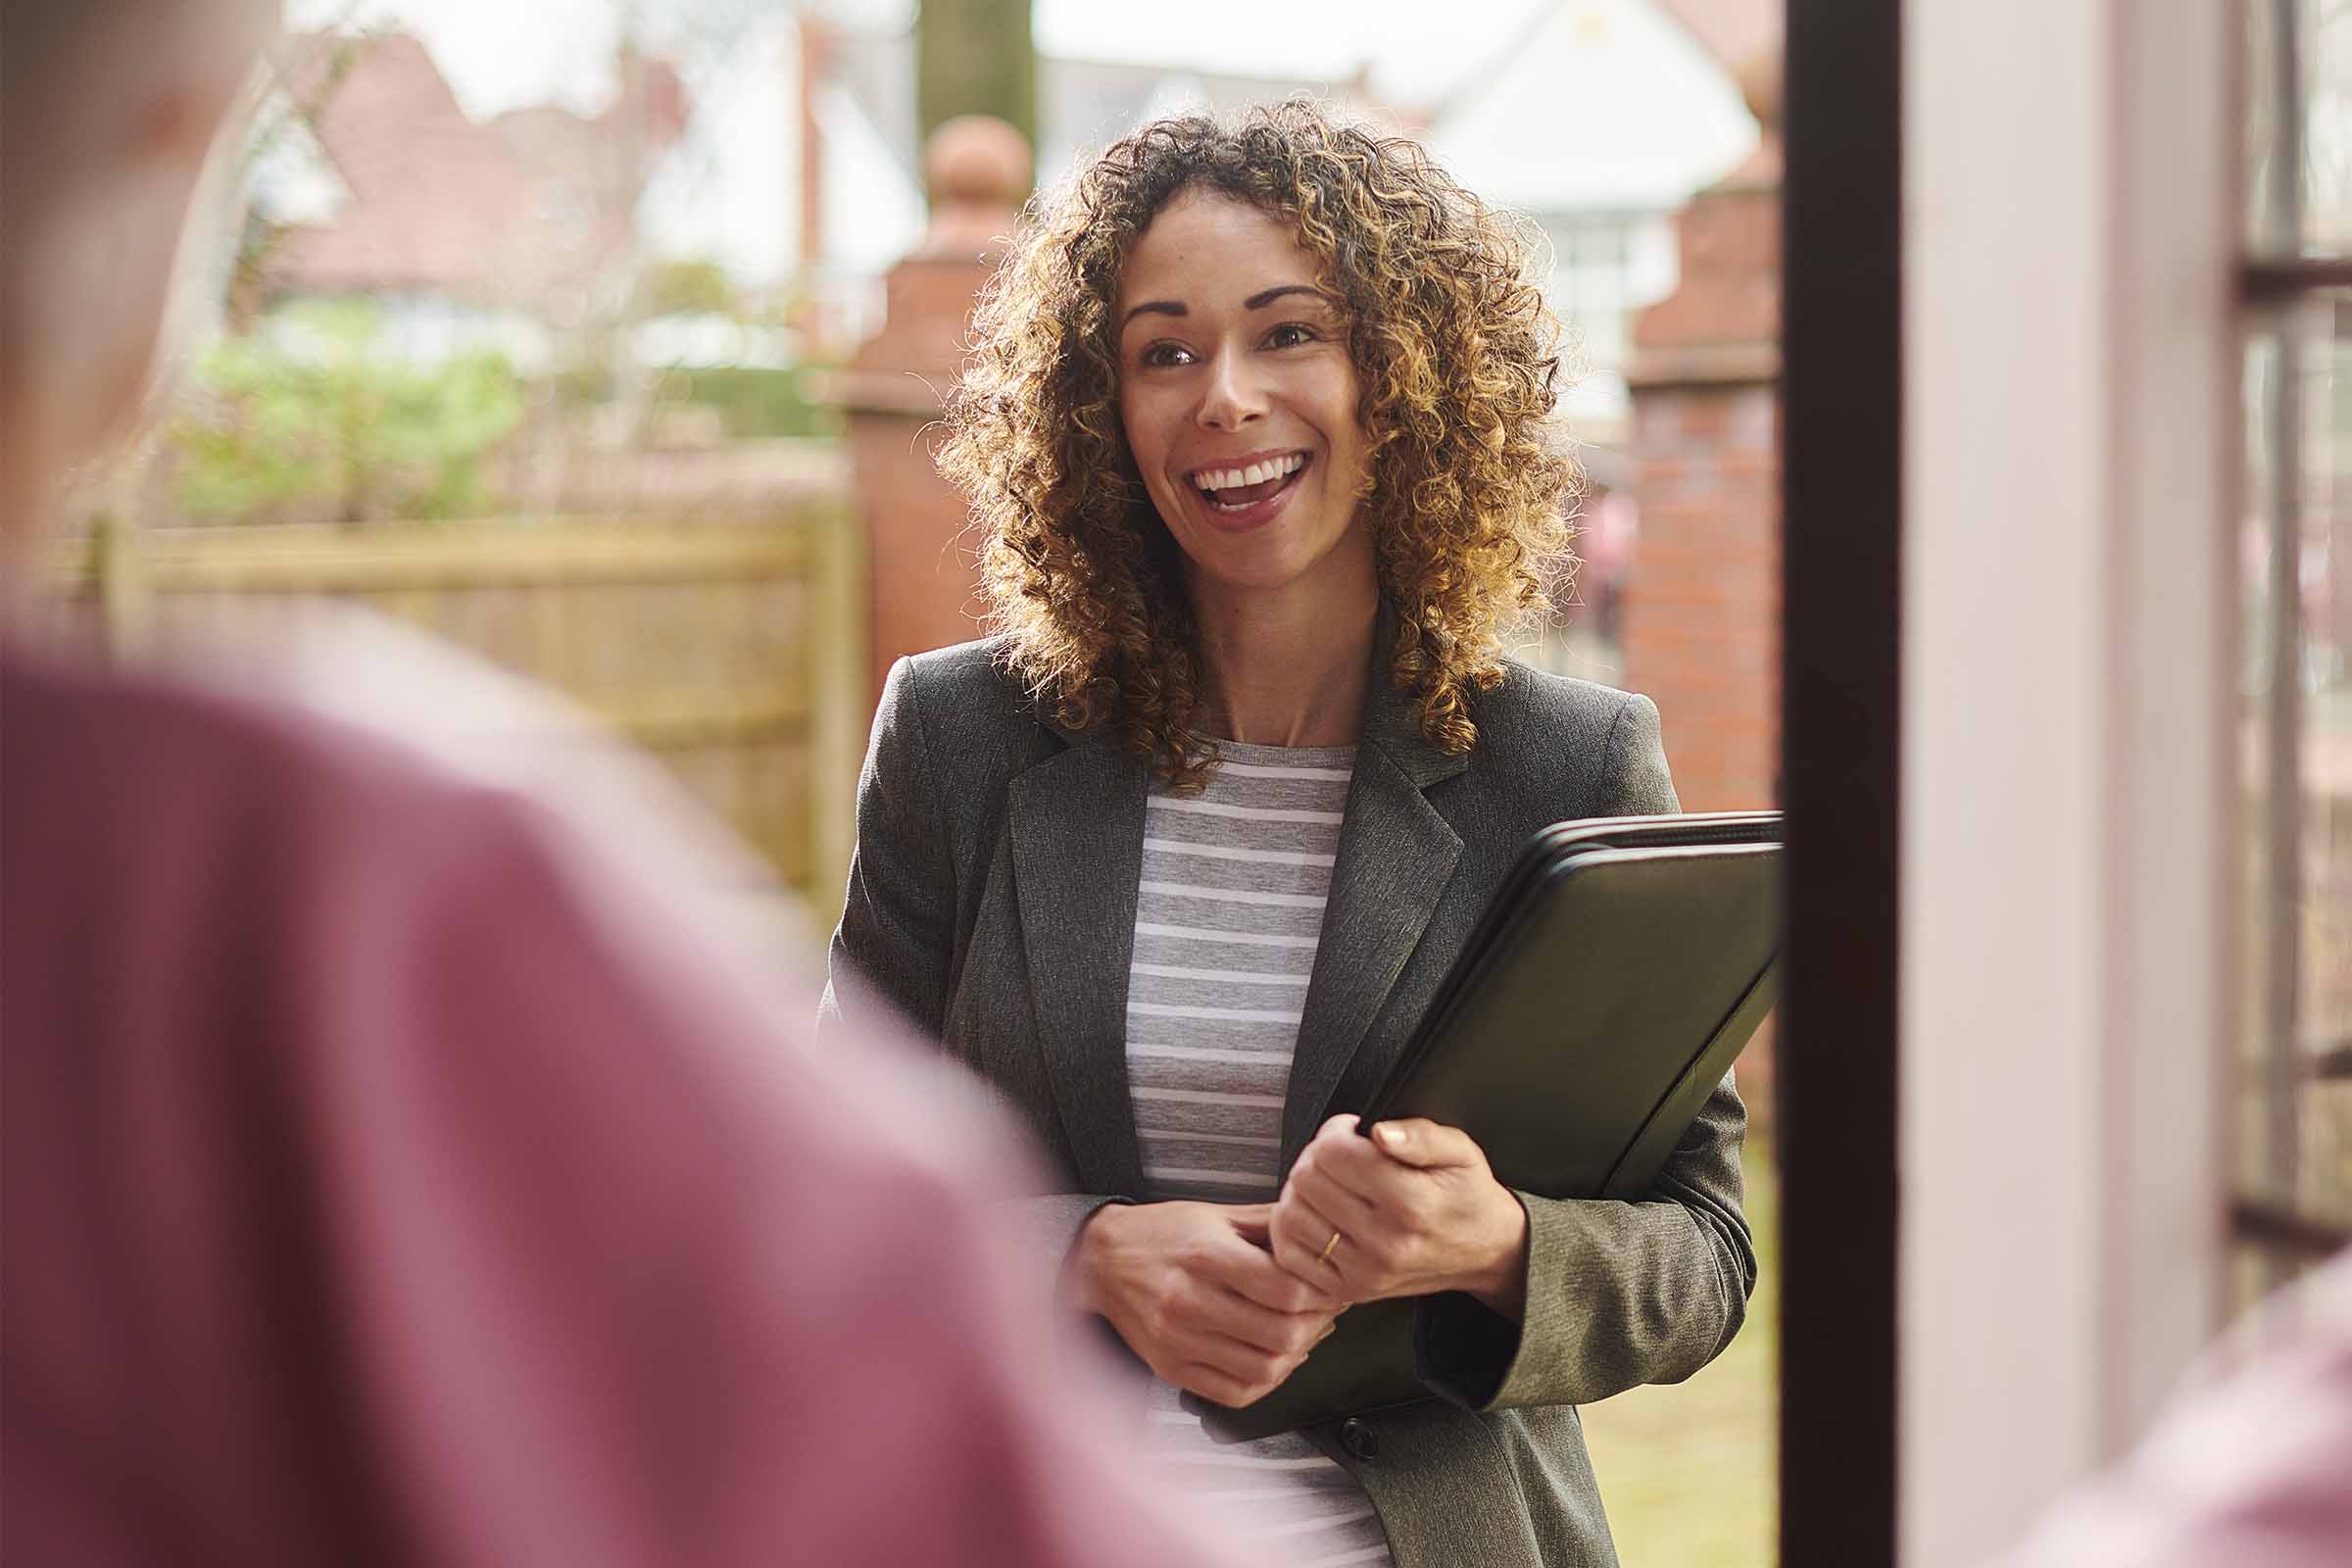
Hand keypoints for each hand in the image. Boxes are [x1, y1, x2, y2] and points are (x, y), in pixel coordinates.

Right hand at [1074, 1201, 1344, 1407]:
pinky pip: (1235, 1393)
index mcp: (1206, 1257)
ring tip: (1303, 1335)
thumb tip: (1320, 1235)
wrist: (1101, 1260)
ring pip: (1263, 1369)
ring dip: (1297, 1356)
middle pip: (1280, 1334)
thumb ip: (1271, 1224)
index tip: (1329, 1287)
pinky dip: (1266, 1381)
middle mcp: (1190, 1302)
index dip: (1320, 1293)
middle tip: (1324, 1311)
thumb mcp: (1217, 1214)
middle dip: (1316, 1325)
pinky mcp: (1172, 1369)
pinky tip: (1273, 1358)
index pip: (1285, 1291)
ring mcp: (1179, 1342)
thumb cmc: (1161, 1234)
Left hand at [1270, 1116, 1530, 1318]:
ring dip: (1301, 1191)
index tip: (1353, 1133)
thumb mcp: (1460, 1152)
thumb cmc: (1467, 1195)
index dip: (1336, 1132)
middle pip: (1307, 1180)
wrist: (1483, 1252)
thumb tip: (1380, 1132)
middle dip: (1317, 1157)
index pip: (1333, 1153)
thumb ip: (1420, 1135)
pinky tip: (1319, 1214)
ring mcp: (1364, 1272)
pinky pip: (1290, 1256)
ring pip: (1291, 1215)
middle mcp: (1386, 1243)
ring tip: (1330, 1183)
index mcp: (1412, 1203)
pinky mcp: (1349, 1291)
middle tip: (1340, 1156)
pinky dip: (1294, 1230)